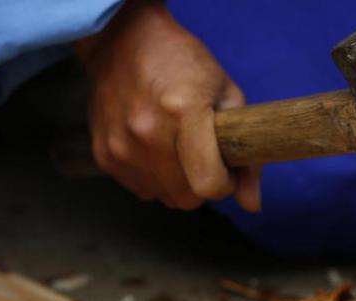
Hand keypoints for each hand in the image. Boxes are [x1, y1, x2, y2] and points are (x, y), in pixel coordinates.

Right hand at [75, 0, 260, 210]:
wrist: (123, 41)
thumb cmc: (184, 64)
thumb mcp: (228, 96)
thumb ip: (246, 156)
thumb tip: (252, 205)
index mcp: (183, 111)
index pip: (209, 185)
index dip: (225, 185)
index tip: (226, 169)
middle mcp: (147, 132)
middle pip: (186, 199)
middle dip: (202, 186)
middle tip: (203, 157)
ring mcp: (121, 145)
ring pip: (164, 198)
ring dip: (177, 183)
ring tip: (177, 148)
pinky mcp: (103, 154)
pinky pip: (140, 189)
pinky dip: (153, 177)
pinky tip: (154, 147)